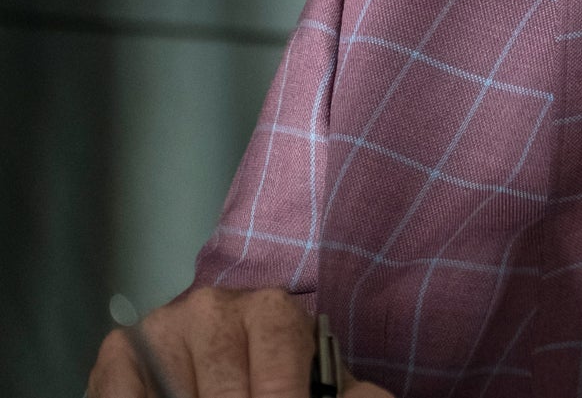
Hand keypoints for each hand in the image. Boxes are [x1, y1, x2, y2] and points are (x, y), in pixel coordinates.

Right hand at [87, 287, 393, 397]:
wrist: (227, 356)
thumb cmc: (276, 374)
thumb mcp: (318, 378)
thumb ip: (349, 391)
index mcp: (271, 309)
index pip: (279, 376)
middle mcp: (214, 306)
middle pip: (227, 392)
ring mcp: (163, 325)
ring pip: (180, 396)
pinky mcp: (119, 350)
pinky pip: (124, 394)